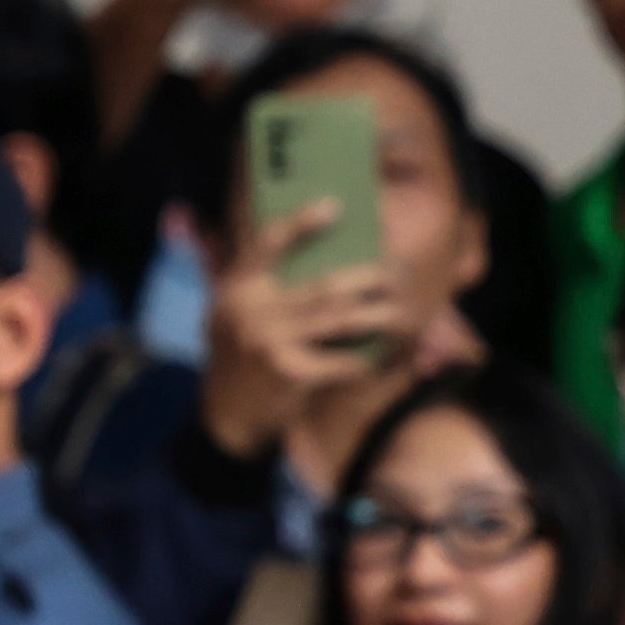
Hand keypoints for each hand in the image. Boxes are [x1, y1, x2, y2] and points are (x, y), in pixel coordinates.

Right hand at [196, 205, 400, 456]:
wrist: (225, 417)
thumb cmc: (241, 358)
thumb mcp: (234, 316)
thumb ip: (259, 287)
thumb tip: (322, 261)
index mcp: (238, 288)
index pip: (268, 244)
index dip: (300, 224)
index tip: (335, 207)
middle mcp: (251, 310)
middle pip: (325, 285)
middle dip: (368, 279)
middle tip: (394, 276)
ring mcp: (269, 342)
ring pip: (340, 318)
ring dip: (377, 315)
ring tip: (399, 312)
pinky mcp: (288, 373)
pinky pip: (341, 359)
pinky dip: (365, 359)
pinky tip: (381, 355)